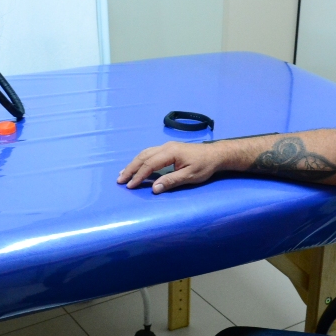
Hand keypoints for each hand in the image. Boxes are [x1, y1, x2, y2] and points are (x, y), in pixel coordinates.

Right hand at [117, 141, 232, 193]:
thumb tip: (154, 188)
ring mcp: (166, 147)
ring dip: (133, 164)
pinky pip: (150, 153)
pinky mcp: (168, 149)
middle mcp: (165, 147)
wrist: (215, 154)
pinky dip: (140, 160)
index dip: (138, 176)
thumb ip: (171, 181)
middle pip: (143, 157)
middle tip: (120, 180)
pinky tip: (136, 166)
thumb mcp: (189, 176)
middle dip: (131, 168)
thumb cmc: (204, 166)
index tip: (130, 186)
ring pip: (145, 153)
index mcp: (170, 152)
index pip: (150, 164)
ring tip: (123, 173)